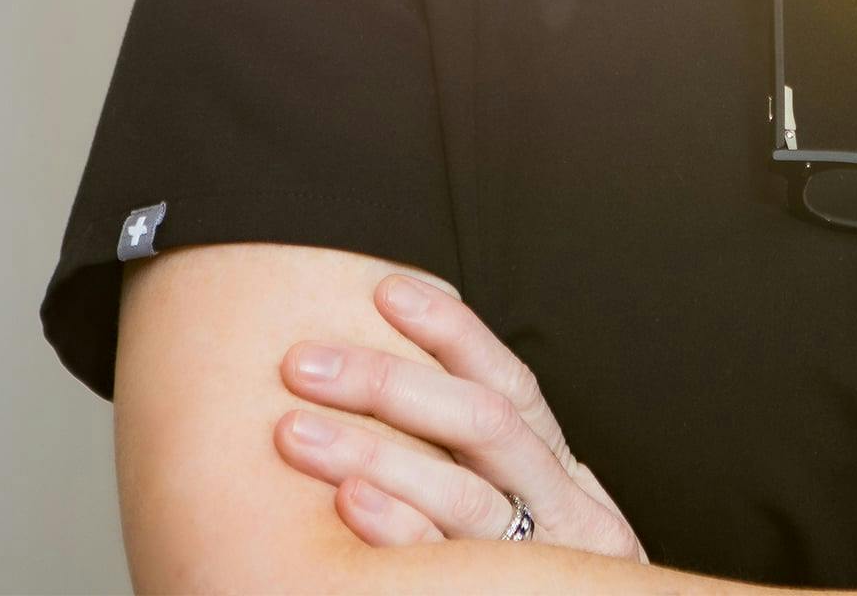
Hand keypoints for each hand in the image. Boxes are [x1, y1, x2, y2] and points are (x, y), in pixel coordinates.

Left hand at [273, 272, 648, 558]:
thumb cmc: (540, 589)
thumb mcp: (536, 521)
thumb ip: (487, 468)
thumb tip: (410, 381)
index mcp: (561, 475)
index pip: (510, 385)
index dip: (453, 333)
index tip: (385, 291)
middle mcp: (562, 511)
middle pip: (480, 427)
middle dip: (389, 384)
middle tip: (301, 361)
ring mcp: (537, 565)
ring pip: (462, 497)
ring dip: (374, 452)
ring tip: (294, 430)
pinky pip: (449, 570)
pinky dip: (399, 535)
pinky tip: (346, 507)